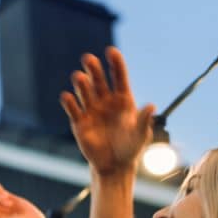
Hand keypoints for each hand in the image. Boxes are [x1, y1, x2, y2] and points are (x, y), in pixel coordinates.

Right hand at [60, 47, 154, 177]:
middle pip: (99, 81)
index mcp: (123, 100)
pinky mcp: (79, 123)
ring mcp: (91, 111)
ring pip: (85, 92)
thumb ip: (144, 120)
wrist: (114, 165)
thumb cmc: (131, 148)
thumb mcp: (141, 135)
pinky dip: (69, 103)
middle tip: (88, 59)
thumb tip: (150, 106)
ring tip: (79, 77)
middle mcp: (106, 101)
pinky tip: (67, 97)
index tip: (111, 51)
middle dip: (94, 69)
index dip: (115, 63)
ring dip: (81, 84)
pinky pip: (73, 109)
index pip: (119, 77)